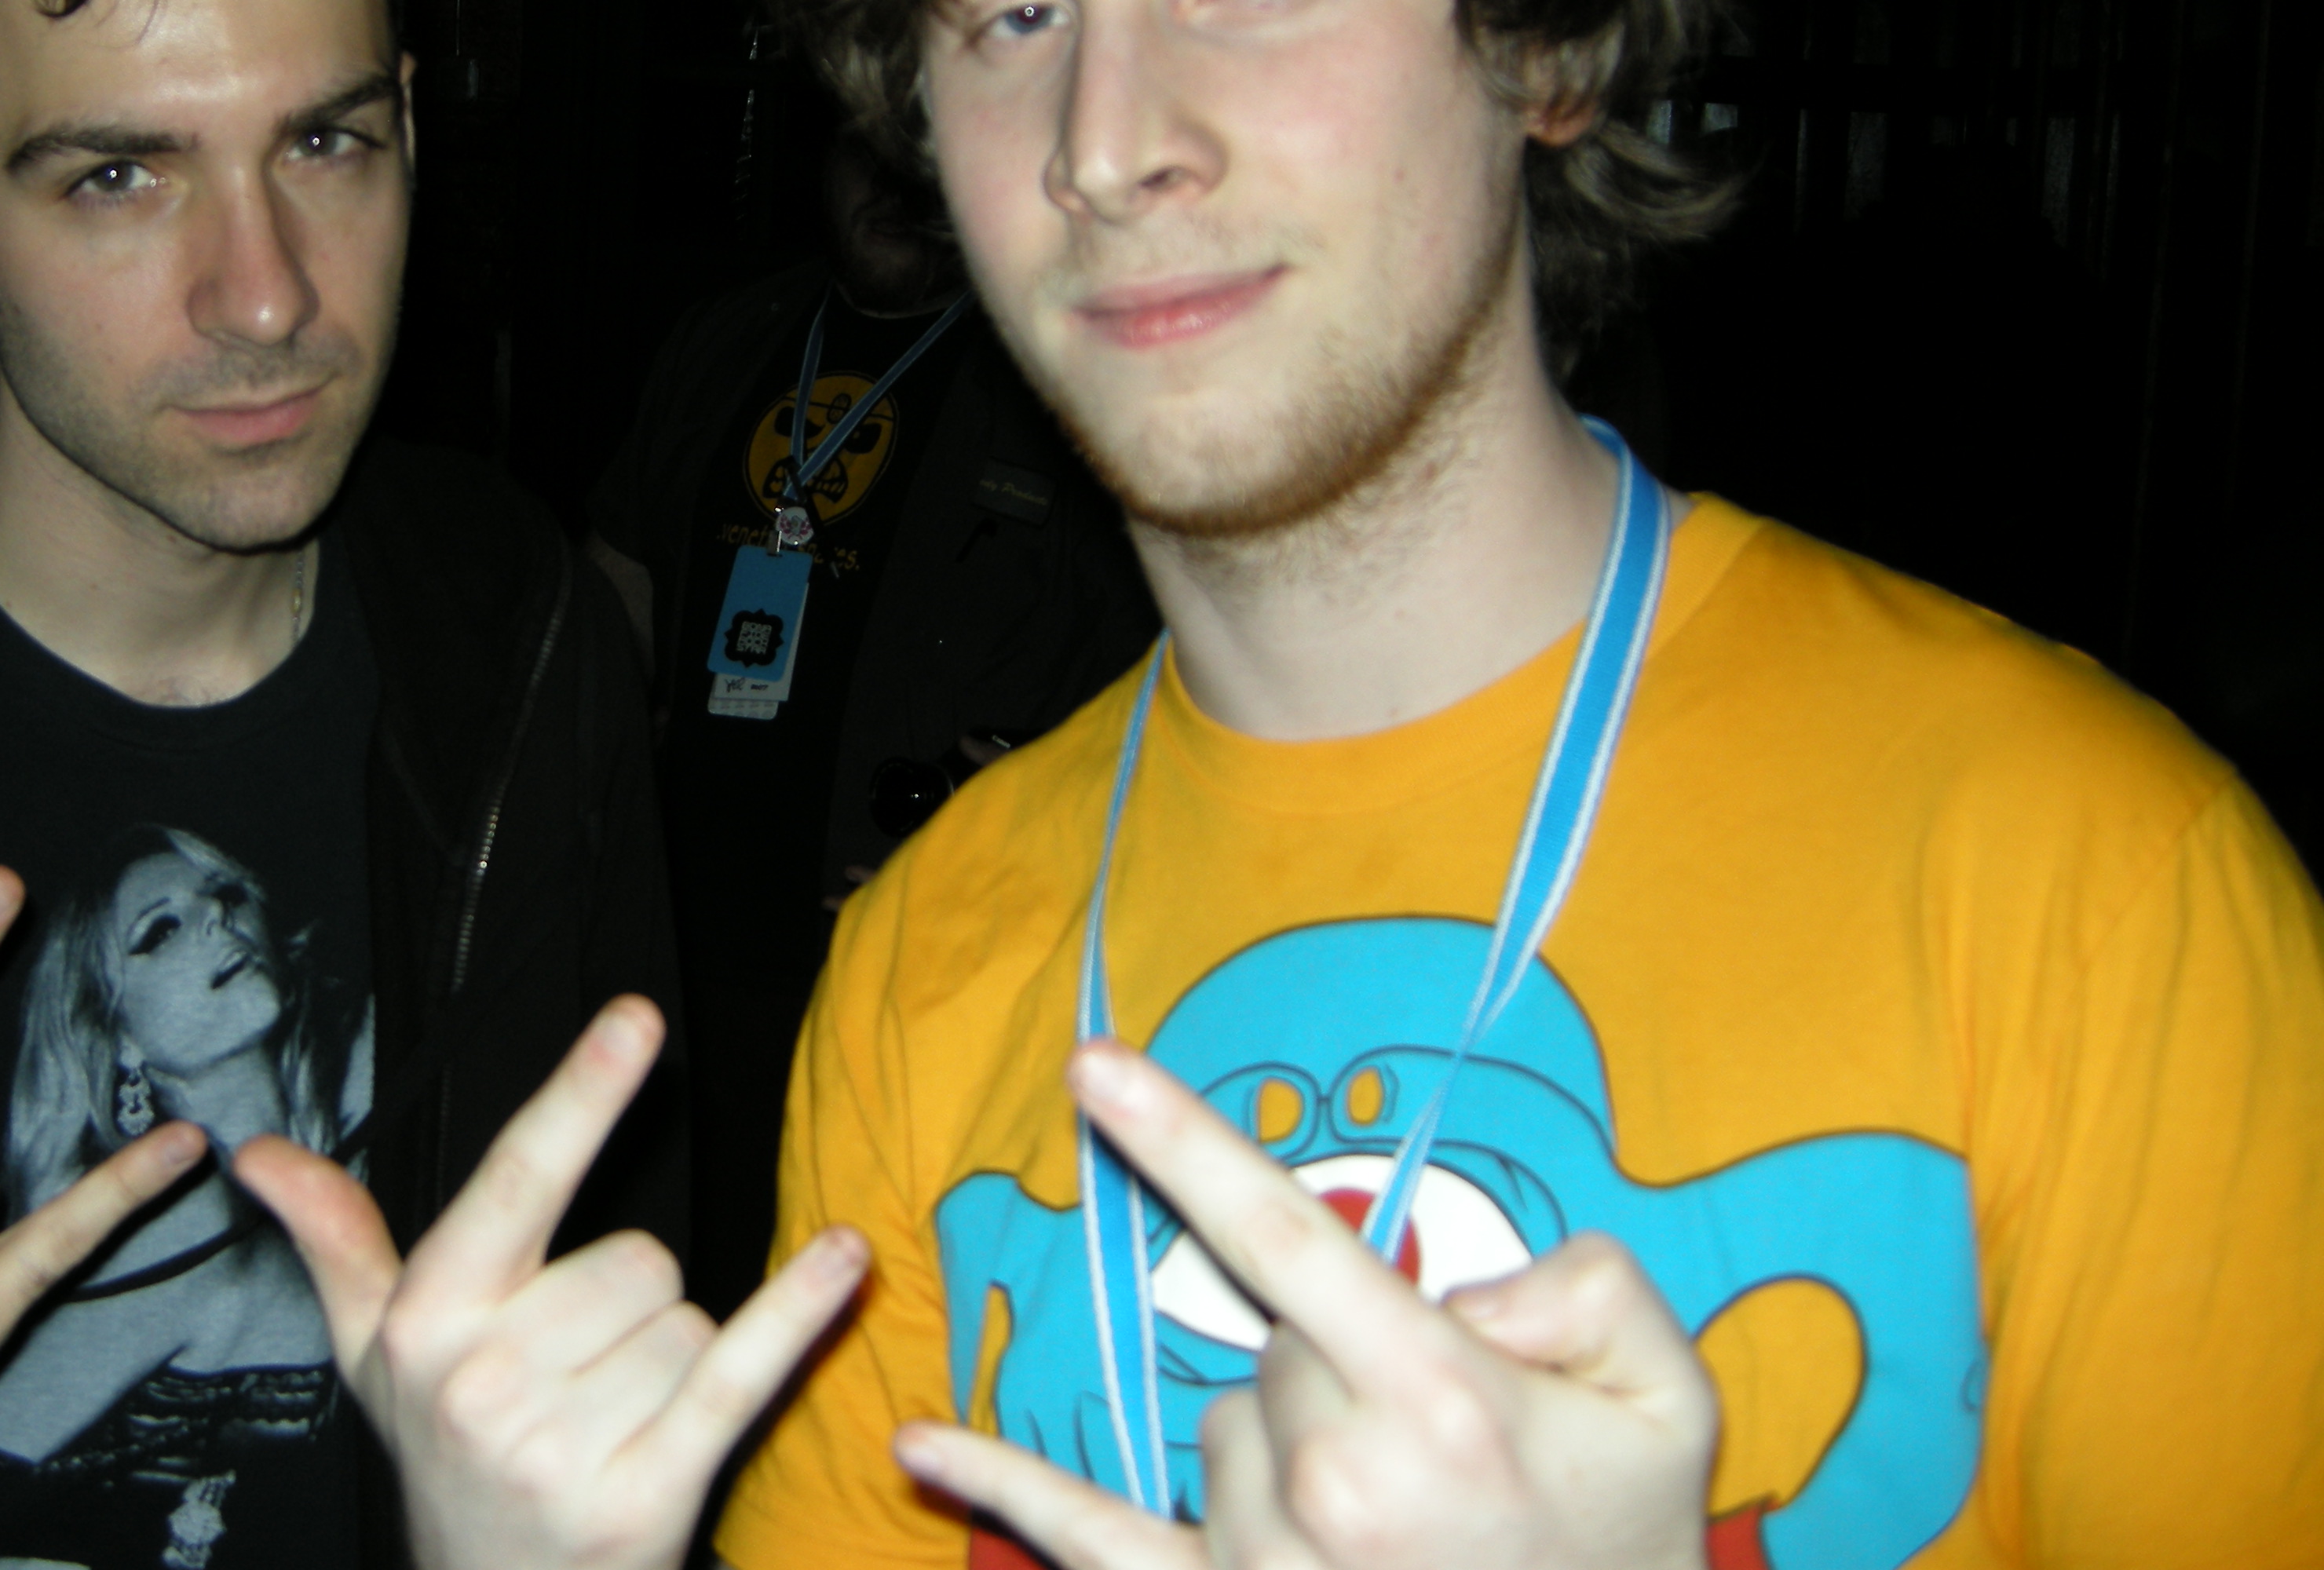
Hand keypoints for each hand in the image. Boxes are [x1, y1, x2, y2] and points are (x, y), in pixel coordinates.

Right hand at [238, 996, 871, 1569]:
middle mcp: (486, 1380)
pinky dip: (798, 1312)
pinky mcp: (647, 1495)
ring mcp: (564, 1444)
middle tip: (578, 1377)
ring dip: (673, 1361)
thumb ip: (336, 1241)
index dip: (580, 1094)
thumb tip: (256, 1153)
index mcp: (427, 1322)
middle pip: (637, 1257)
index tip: (636, 1017)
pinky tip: (844, 1256)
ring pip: (688, 1318)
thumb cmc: (446, 1463)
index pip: (518, 1179)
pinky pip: (741, 1371)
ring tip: (614, 1420)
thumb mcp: (376, 1357)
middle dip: (629, 1306)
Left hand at [891, 1040, 1716, 1569]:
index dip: (1183, 1141)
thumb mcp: (1665, 1390)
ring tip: (1402, 1514)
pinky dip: (1008, 1489)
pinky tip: (919, 1441)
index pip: (1280, 1236)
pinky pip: (1096, 1540)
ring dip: (1291, 1442)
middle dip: (1343, 1358)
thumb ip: (1585, 1287)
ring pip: (1225, 1426)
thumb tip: (1464, 1285)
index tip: (1094, 1064)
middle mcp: (1330, 1480)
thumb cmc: (1634, 1535)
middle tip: (1445, 1438)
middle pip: (1274, 1339)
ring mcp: (1269, 1561)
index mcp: (1432, 1400)